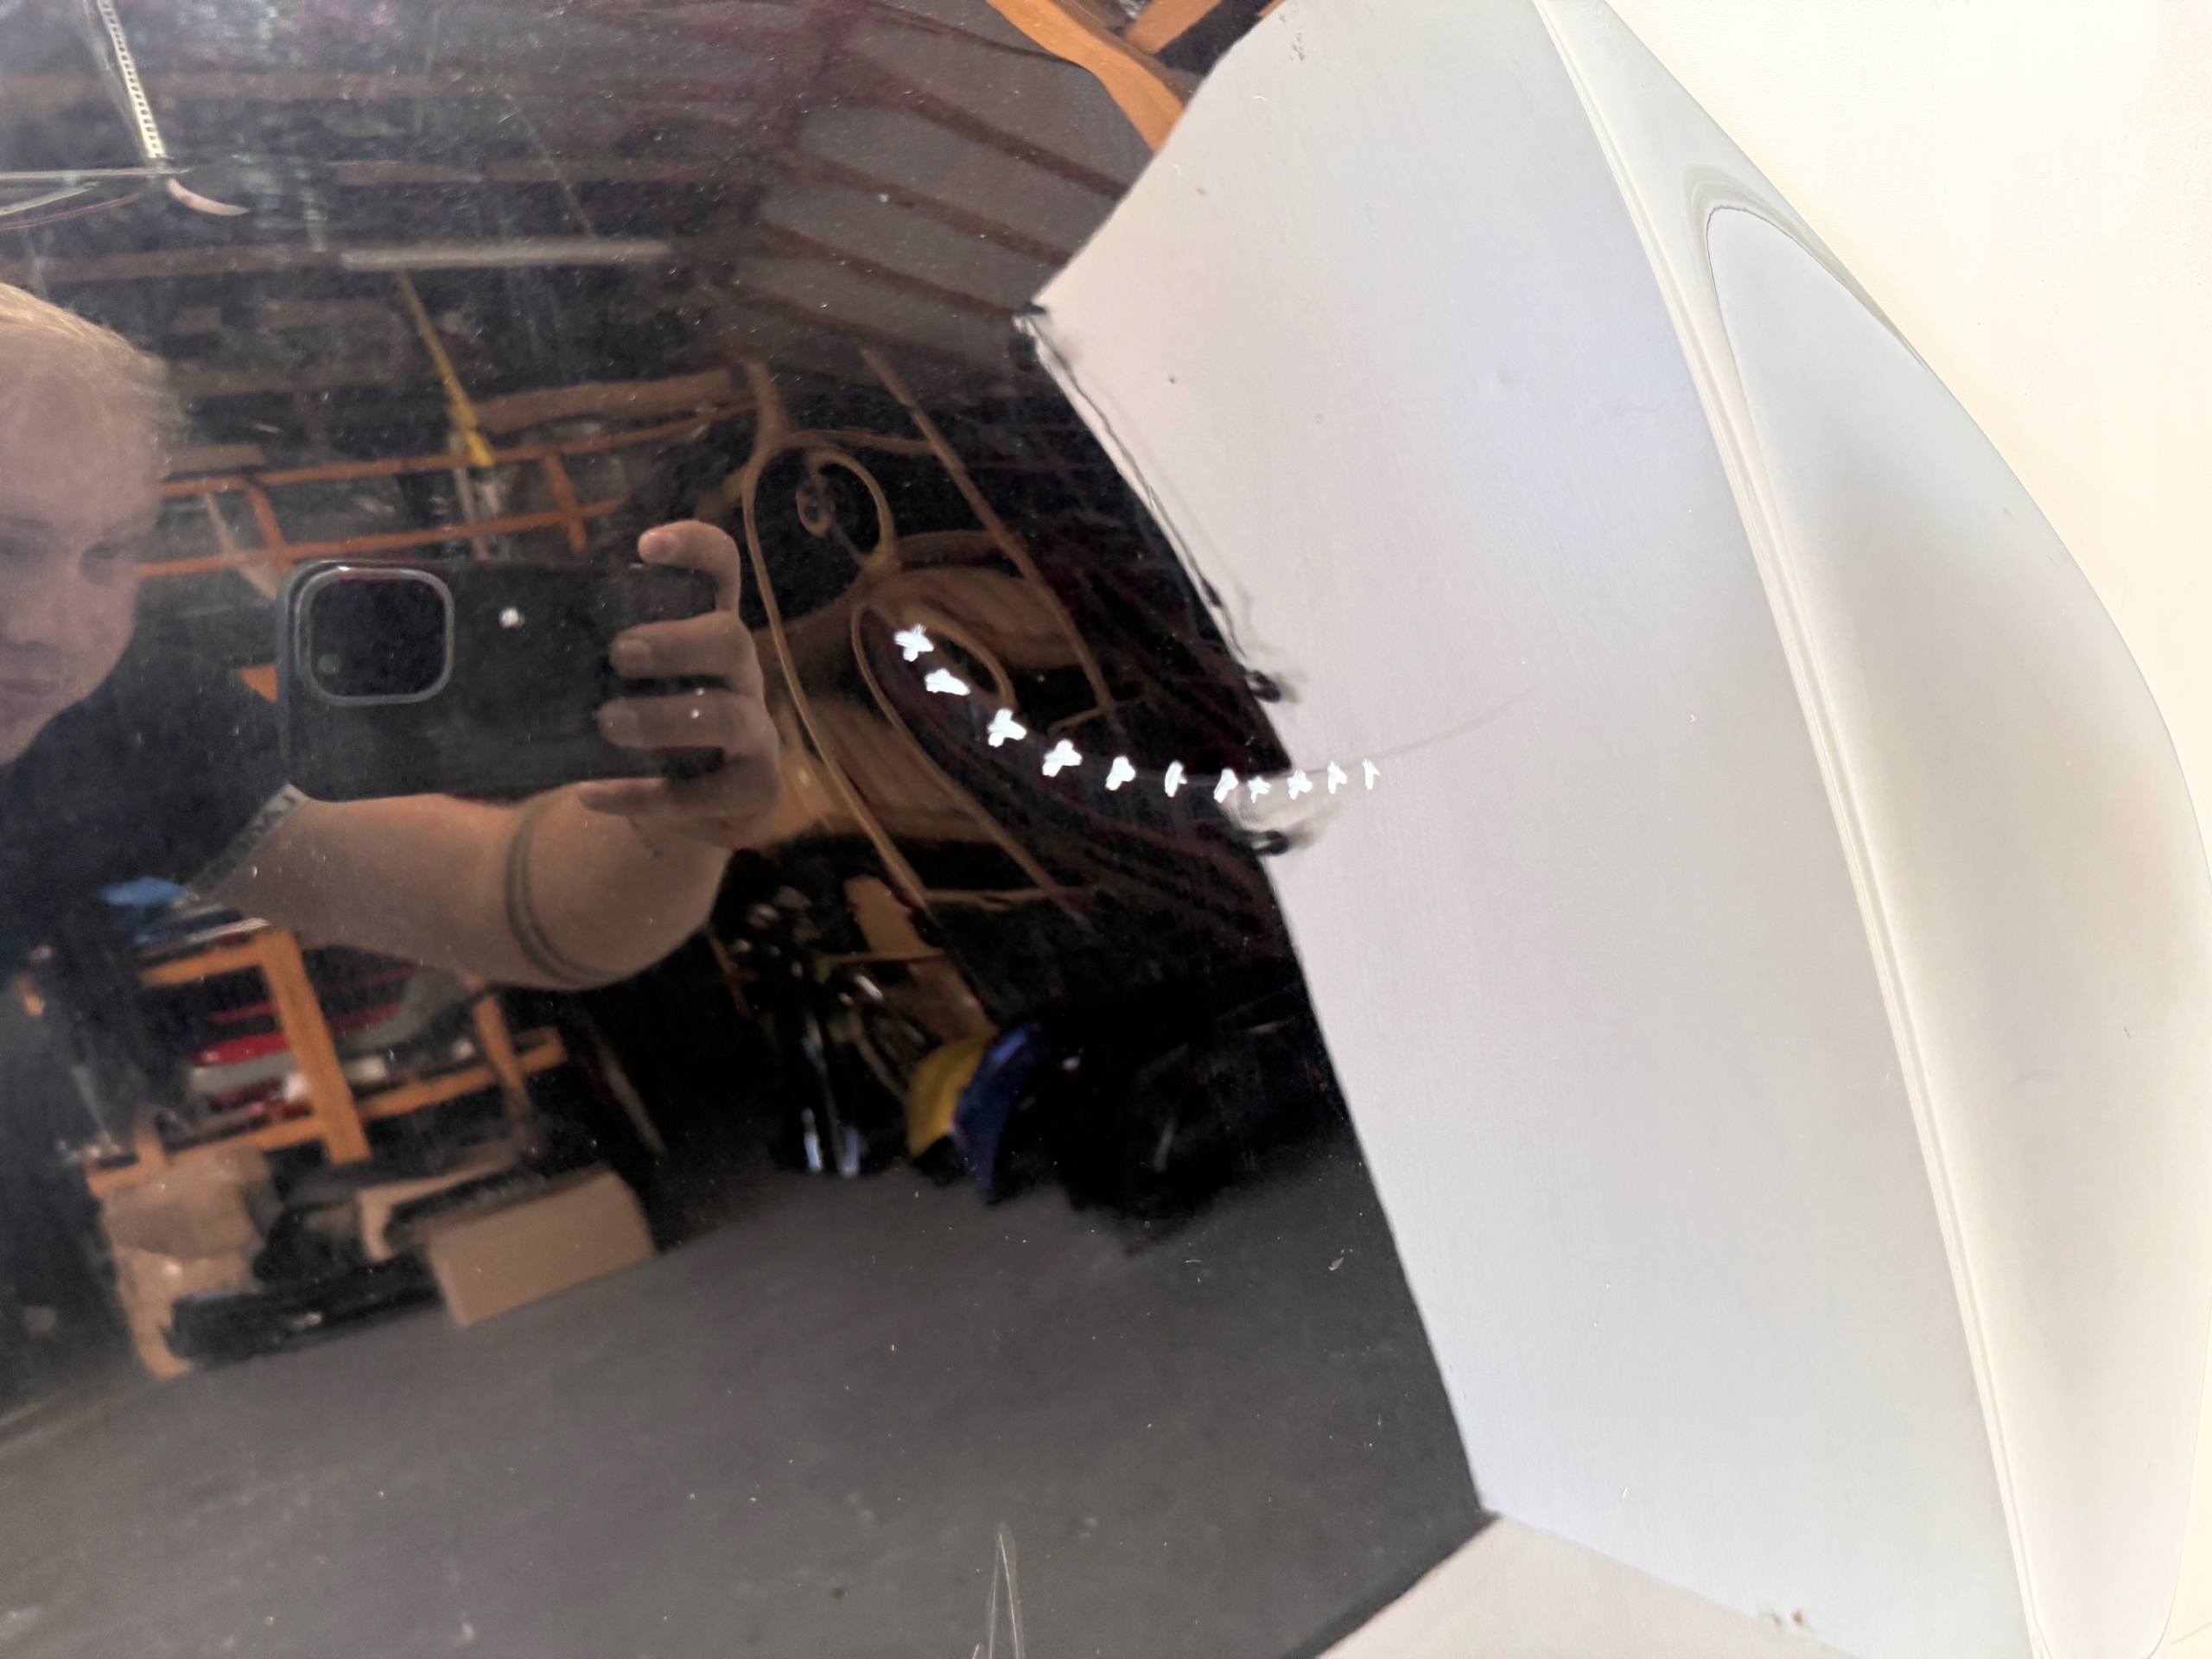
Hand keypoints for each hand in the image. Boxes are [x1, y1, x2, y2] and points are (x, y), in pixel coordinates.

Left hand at [578, 520, 780, 847]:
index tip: (648, 544)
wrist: (678, 808)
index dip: (697, 548)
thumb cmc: (640, 726)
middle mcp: (741, 678)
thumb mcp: (619, 684)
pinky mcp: (755, 789)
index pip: (721, 570)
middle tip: (618, 654)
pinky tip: (594, 794)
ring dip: (664, 718)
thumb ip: (585, 654)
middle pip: (731, 640)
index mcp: (706, 634)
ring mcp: (756, 734)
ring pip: (731, 716)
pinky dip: (647, 794)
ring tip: (608, 723)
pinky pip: (709, 792)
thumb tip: (492, 624)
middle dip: (674, 644)